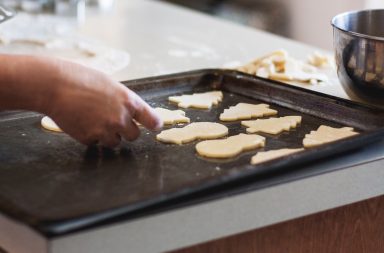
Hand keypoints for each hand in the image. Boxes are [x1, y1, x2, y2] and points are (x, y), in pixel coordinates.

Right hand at [46, 61, 162, 146]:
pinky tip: (81, 122)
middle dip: (126, 131)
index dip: (154, 124)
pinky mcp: (89, 138)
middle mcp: (121, 118)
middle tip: (113, 121)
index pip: (152, 120)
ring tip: (94, 120)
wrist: (54, 85)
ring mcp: (105, 130)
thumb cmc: (80, 78)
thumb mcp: (109, 84)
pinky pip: (95, 143)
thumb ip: (122, 100)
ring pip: (115, 142)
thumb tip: (129, 112)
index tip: (155, 126)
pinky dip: (90, 136)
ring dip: (108, 135)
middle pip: (134, 136)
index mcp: (129, 101)